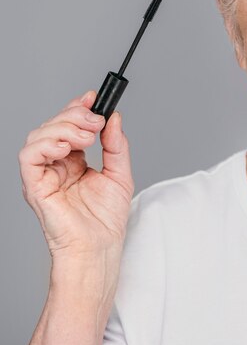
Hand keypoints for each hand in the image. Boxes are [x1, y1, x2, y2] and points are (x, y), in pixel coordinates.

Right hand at [18, 90, 133, 259]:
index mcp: (74, 161)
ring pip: (39, 134)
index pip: (69, 125)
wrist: (99, 246)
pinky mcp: (34, 185)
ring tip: (87, 138)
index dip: (78, 107)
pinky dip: (48, 143)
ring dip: (64, 127)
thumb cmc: (106, 218)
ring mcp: (44, 174)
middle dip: (76, 115)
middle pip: (54, 125)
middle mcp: (56, 165)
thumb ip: (116, 145)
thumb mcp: (120, 173)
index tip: (95, 97)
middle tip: (96, 121)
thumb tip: (114, 118)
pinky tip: (69, 148)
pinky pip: (29, 155)